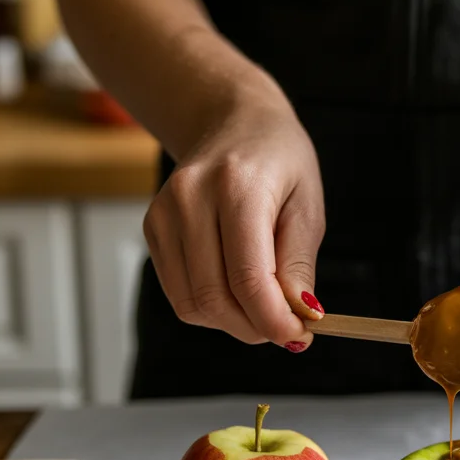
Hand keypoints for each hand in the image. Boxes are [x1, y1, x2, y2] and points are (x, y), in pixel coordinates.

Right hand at [143, 99, 325, 349]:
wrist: (233, 122)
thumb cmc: (280, 163)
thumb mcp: (307, 207)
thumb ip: (299, 266)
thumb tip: (300, 318)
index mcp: (237, 187)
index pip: (248, 278)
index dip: (274, 321)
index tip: (300, 337)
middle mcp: (190, 198)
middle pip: (216, 297)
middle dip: (256, 327)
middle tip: (287, 328)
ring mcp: (163, 214)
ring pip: (194, 304)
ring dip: (234, 323)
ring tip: (264, 307)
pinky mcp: (152, 229)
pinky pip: (180, 295)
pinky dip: (213, 308)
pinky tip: (237, 290)